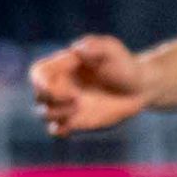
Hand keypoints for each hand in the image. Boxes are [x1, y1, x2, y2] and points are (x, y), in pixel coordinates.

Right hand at [29, 34, 151, 137]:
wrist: (138, 87)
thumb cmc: (123, 64)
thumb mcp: (111, 49)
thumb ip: (94, 45)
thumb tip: (75, 49)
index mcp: (61, 68)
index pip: (38, 74)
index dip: (42, 82)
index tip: (62, 86)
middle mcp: (60, 87)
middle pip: (39, 95)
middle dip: (51, 98)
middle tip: (76, 98)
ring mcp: (66, 106)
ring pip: (44, 113)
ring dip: (56, 113)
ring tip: (79, 107)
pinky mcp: (74, 122)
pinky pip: (55, 130)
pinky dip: (57, 130)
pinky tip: (70, 127)